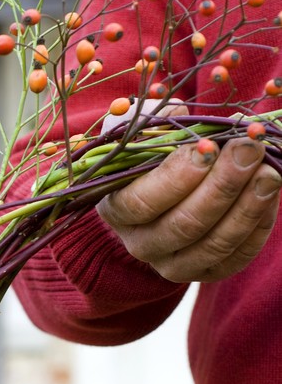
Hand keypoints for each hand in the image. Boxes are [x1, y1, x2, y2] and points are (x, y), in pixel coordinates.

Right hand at [96, 137, 281, 282]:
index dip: (177, 176)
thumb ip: (151, 122)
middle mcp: (140, 244)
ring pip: (215, 243)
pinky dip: (258, 224)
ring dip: (247, 205)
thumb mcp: (139, 137)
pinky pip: (238, 256)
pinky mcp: (206, 272)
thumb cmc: (148, 162)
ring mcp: (173, 265)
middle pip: (184, 224)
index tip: (208, 146)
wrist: (159, 201)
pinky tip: (269, 193)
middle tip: (248, 149)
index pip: (143, 201)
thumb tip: (175, 111)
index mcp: (116, 211)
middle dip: (222, 185)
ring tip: (269, 171)